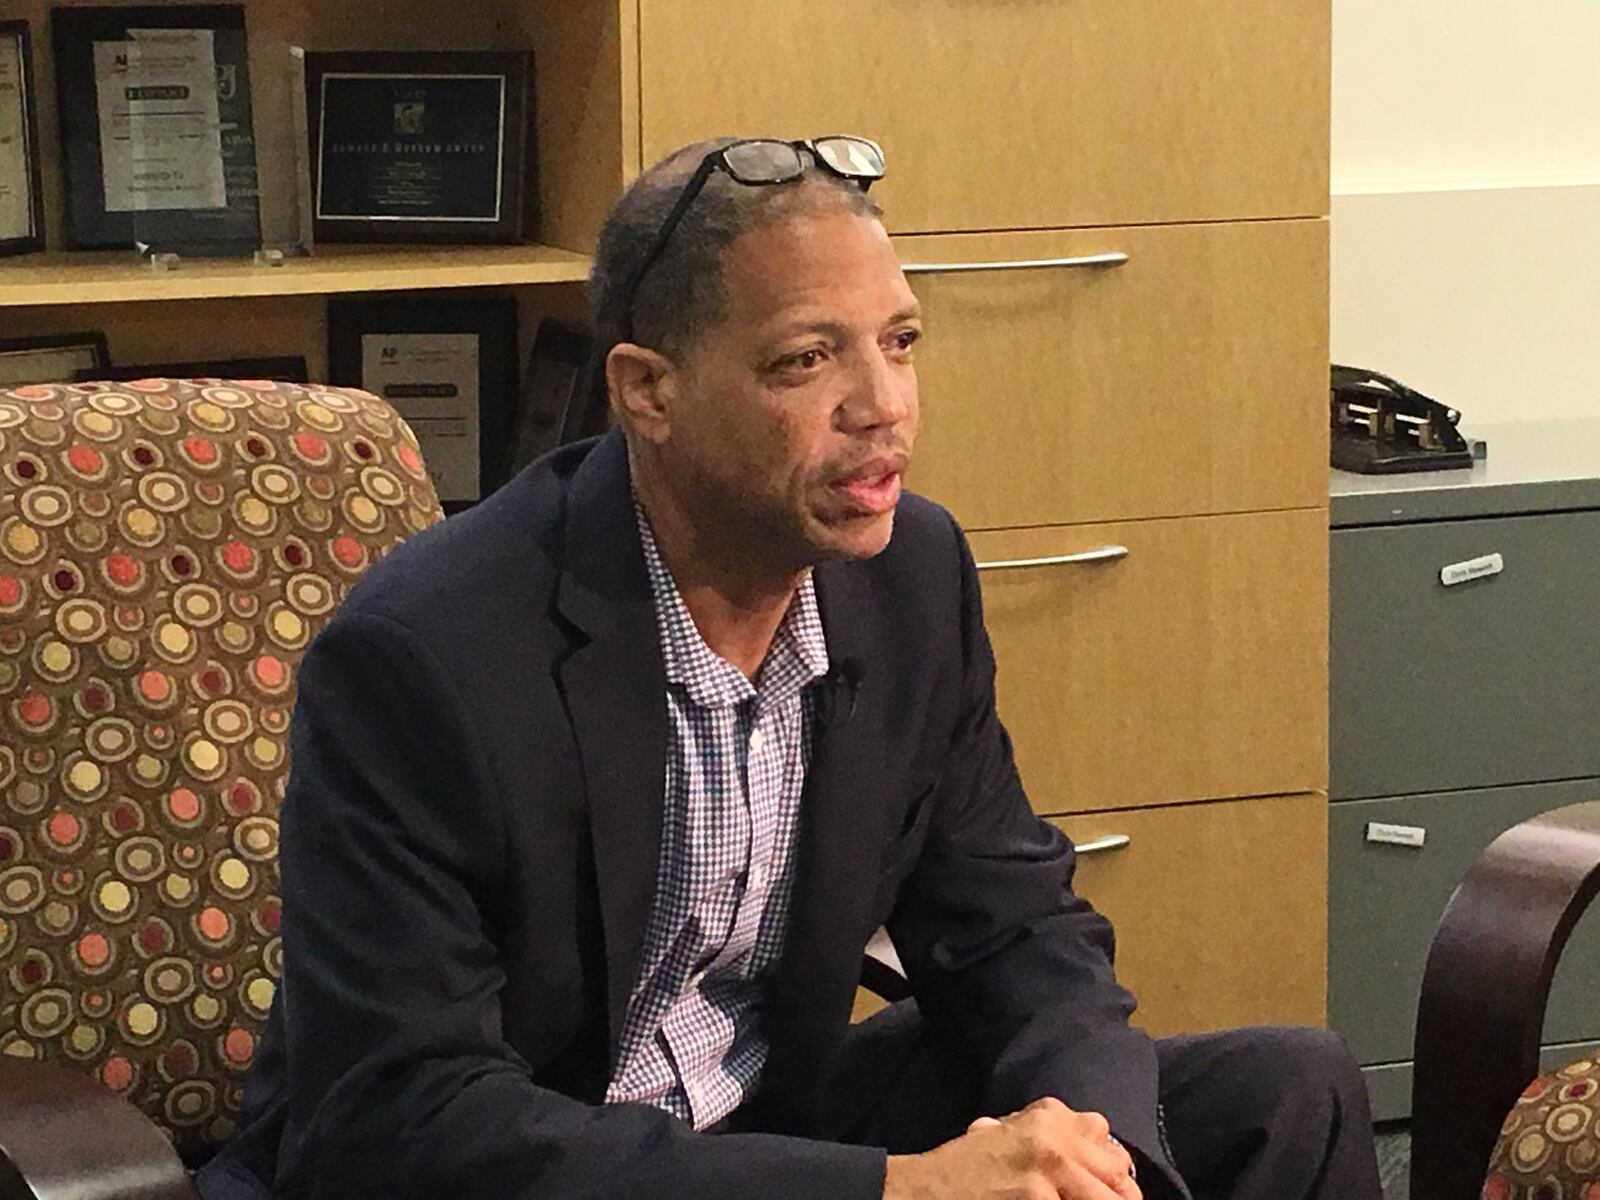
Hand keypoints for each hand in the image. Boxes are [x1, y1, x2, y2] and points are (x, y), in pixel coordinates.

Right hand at [882, 1096, 1141, 1199]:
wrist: (921, 1192)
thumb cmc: (961, 1171)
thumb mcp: (1005, 1133)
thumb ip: (1052, 1135)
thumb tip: (1103, 1151)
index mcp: (1047, 1115)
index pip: (1108, 1144)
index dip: (1114, 1178)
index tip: (1111, 1191)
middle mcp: (1052, 1136)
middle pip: (1117, 1173)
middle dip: (1117, 1196)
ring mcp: (1048, 1169)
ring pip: (1109, 1197)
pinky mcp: (1039, 1199)